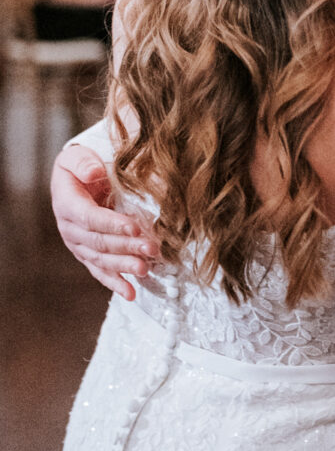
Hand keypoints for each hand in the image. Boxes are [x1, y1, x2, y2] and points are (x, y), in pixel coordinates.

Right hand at [51, 144, 158, 300]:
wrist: (74, 180)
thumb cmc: (80, 166)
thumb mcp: (76, 157)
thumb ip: (83, 163)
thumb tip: (94, 172)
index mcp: (67, 205)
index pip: (90, 218)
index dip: (112, 224)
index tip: (135, 228)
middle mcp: (70, 229)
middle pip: (99, 242)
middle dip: (126, 247)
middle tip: (151, 249)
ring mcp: (78, 245)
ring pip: (101, 259)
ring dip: (124, 266)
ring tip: (145, 270)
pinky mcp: (88, 254)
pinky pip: (100, 271)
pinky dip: (115, 283)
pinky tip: (130, 293)